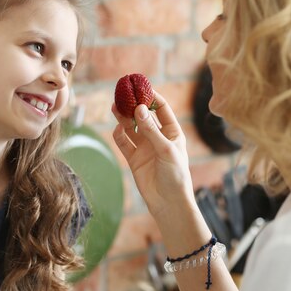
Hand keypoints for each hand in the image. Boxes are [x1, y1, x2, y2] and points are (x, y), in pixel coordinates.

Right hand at [112, 91, 194, 219]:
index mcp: (172, 132)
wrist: (168, 203)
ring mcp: (145, 148)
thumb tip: (138, 109)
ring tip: (115, 107)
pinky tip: (117, 129)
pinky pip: (124, 143)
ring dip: (123, 118)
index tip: (140, 87)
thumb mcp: (166, 150)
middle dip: (133, 105)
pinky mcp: (134, 159)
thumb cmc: (175, 175)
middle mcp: (158, 138)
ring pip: (131, 128)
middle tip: (122, 94)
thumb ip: (151, 130)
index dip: (151, 97)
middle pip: (143, 116)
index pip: (161, 109)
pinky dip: (119, 135)